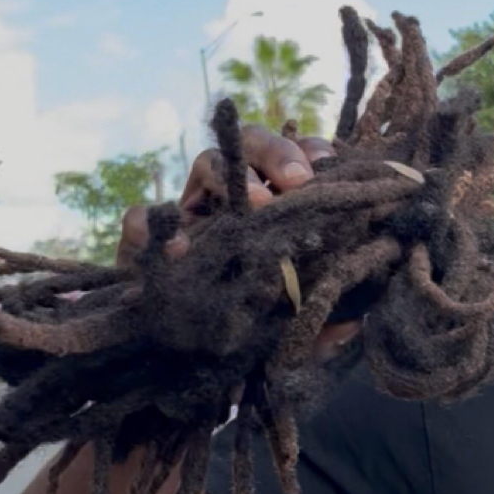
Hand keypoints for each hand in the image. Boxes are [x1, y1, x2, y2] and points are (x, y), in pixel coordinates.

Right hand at [116, 124, 360, 361]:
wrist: (171, 350)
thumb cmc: (245, 322)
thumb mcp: (290, 322)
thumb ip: (318, 323)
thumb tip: (351, 327)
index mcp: (278, 203)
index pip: (300, 158)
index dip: (314, 154)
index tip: (328, 169)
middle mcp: (237, 194)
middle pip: (256, 144)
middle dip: (277, 153)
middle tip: (296, 182)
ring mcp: (193, 208)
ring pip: (208, 162)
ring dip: (231, 175)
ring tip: (257, 204)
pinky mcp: (147, 236)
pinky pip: (142, 216)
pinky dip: (154, 223)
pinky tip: (176, 248)